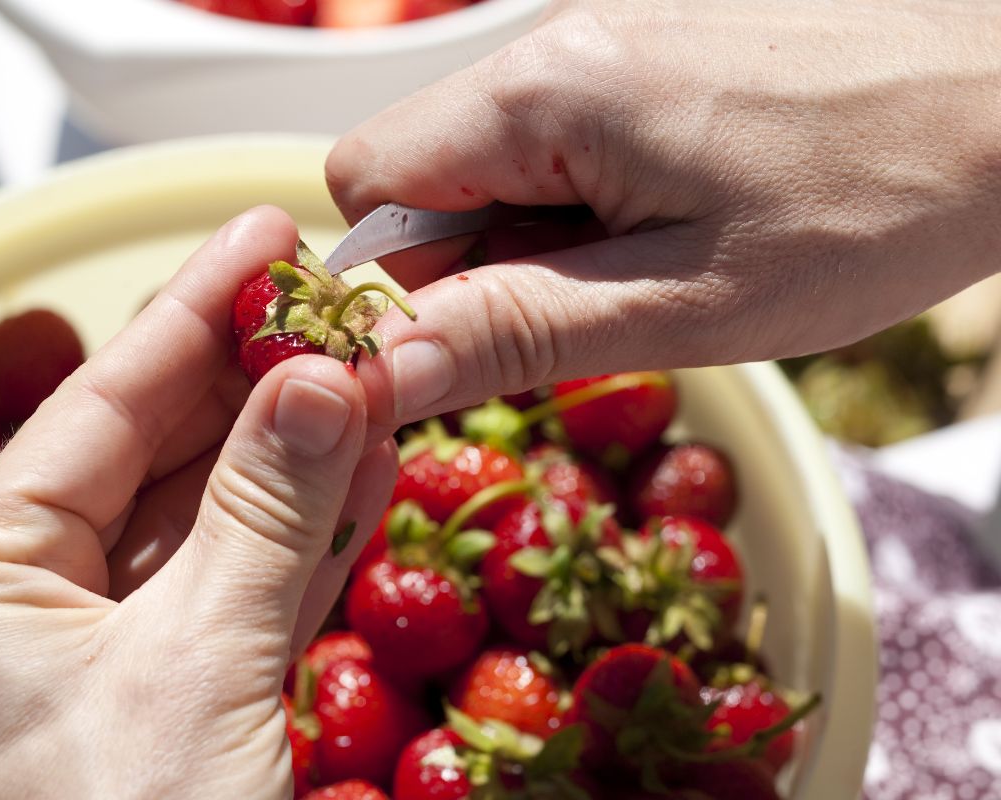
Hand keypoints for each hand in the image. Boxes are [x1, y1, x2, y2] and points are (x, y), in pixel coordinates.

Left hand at [0, 207, 397, 798]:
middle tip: (338, 298)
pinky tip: (370, 459)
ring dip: (306, 443)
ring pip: (227, 511)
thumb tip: (319, 379)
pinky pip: (261, 577)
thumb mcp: (194, 667)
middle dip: (260, 376)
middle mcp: (42, 599)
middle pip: (168, 450)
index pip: (100, 409)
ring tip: (375, 365)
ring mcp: (126, 641)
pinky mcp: (196, 683)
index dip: (190, 315)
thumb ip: (262, 515)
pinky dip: (320, 523)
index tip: (263, 237)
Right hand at [327, 0, 1000, 427]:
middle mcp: (555, 41)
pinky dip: (586, 201)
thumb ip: (517, 332)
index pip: (367, 184)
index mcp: (545, 91)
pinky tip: (675, 218)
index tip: (480, 334)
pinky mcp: (644, 48)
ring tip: (656, 259)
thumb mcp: (683, 305)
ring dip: (542, 236)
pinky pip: (559, 137)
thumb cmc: (874, 203)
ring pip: (494, 160)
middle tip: (595, 304)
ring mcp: (602, 35)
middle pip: (426, 171)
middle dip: (480, 262)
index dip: (398, 280)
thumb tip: (385, 368)